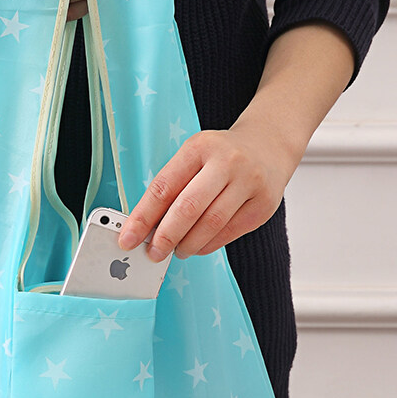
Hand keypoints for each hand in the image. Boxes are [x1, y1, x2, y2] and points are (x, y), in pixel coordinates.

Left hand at [117, 120, 301, 260]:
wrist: (269, 145)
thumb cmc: (220, 156)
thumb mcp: (193, 157)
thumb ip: (171, 187)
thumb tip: (145, 228)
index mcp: (199, 148)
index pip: (163, 188)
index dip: (142, 218)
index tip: (127, 239)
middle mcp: (227, 162)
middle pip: (188, 208)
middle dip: (166, 237)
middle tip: (153, 253)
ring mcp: (249, 183)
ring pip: (211, 224)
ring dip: (188, 244)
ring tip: (177, 250)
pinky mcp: (263, 204)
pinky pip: (229, 233)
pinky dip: (208, 245)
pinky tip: (198, 246)